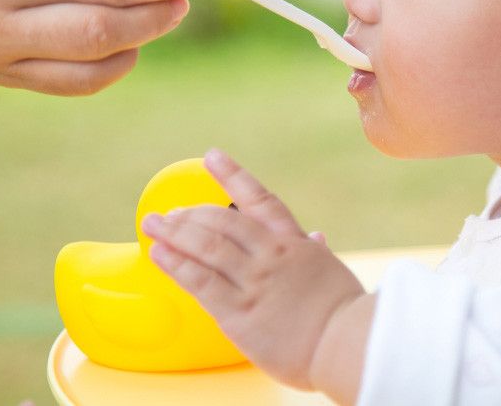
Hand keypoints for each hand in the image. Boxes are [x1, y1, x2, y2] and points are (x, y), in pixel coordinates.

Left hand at [143, 149, 369, 400]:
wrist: (349, 344)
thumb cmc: (344, 314)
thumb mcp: (331, 272)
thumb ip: (316, 253)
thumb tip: (317, 237)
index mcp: (294, 243)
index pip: (260, 199)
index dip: (233, 175)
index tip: (212, 156)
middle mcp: (272, 255)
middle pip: (223, 220)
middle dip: (191, 213)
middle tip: (167, 213)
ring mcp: (254, 281)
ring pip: (207, 246)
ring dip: (174, 232)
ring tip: (152, 225)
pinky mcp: (239, 312)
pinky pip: (200, 281)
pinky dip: (176, 264)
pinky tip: (158, 254)